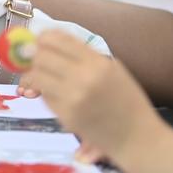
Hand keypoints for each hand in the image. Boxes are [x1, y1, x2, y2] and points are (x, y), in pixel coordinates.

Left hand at [20, 30, 161, 162]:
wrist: (136, 136)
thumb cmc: (125, 100)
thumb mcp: (111, 68)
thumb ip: (82, 54)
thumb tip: (46, 39)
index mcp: (97, 63)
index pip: (58, 39)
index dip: (43, 37)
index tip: (39, 39)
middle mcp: (84, 78)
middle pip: (42, 56)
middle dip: (36, 55)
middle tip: (38, 59)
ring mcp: (73, 98)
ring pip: (37, 76)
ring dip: (36, 74)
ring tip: (44, 77)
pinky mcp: (66, 116)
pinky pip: (45, 97)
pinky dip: (45, 93)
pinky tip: (57, 95)